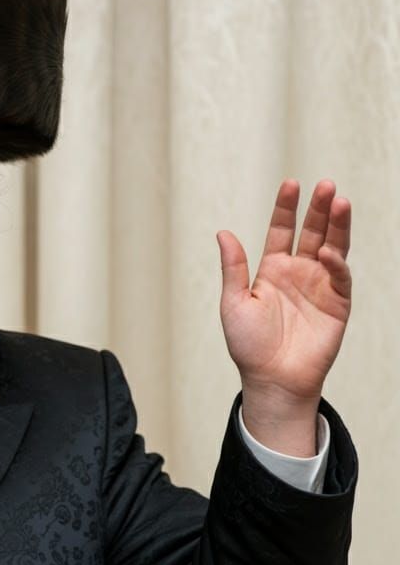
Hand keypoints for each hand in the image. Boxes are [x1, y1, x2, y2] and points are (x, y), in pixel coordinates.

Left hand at [217, 179, 351, 454]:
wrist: (271, 379)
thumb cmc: (248, 345)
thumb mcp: (234, 302)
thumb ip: (233, 267)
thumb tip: (223, 232)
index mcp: (271, 270)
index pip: (281, 231)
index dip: (286, 208)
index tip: (291, 184)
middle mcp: (298, 273)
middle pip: (312, 233)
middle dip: (319, 209)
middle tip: (326, 185)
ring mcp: (319, 286)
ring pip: (333, 247)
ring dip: (338, 225)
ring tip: (340, 201)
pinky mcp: (337, 304)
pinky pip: (340, 277)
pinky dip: (337, 263)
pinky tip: (329, 251)